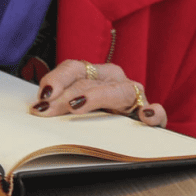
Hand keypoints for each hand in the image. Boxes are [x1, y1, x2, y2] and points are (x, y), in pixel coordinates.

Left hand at [29, 59, 166, 127]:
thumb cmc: (99, 112)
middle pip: (88, 81)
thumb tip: (38, 109)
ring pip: (116, 92)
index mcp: (96, 72)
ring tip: (77, 104)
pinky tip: (144, 116)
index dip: (56, 79)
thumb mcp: (77, 103)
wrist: (131, 127)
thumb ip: (60, 102)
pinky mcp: (149, 113)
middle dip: (64, 95)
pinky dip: (152, 113)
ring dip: (96, 97)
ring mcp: (134, 94)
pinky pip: (156, 112)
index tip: (42, 96)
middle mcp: (114, 78)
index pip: (73, 67)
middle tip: (46, 110)